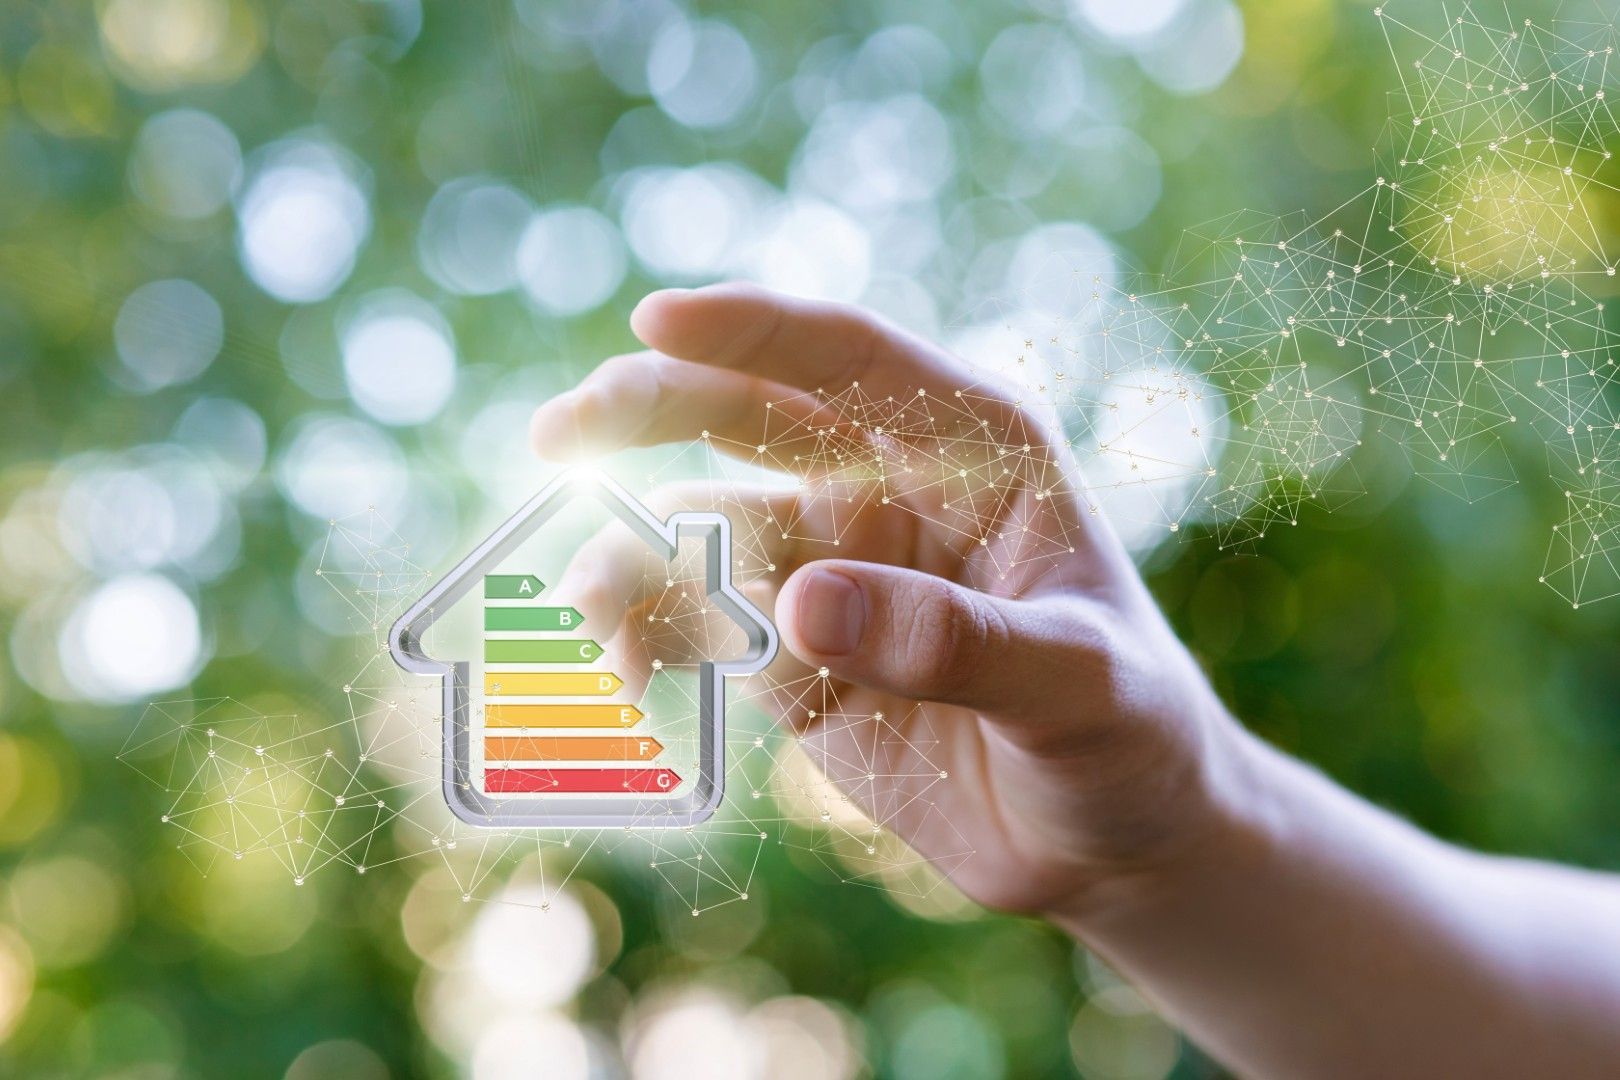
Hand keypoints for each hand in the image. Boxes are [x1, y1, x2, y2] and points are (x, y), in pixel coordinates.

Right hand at [529, 283, 1247, 919]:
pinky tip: (626, 670)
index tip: (655, 321)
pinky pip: (698, 624)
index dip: (752, 331)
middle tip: (562, 434)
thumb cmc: (1127, 734)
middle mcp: (889, 489)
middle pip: (746, 414)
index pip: (850, 359)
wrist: (1109, 839)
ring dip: (636, 553)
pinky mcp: (795, 655)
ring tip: (595, 605)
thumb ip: (953, 640)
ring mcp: (834, 571)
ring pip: (702, 527)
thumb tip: (803, 605)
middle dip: (650, 409)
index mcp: (974, 449)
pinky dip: (648, 634)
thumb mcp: (1072, 683)